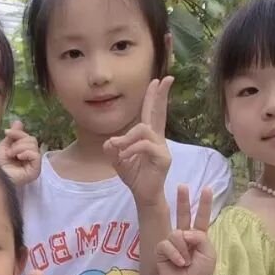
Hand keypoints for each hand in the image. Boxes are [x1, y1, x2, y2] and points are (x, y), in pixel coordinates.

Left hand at [0, 120, 40, 185]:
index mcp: (26, 153)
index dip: (18, 133)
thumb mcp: (5, 146)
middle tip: (9, 151)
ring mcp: (35, 165)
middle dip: (18, 142)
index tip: (6, 132)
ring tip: (11, 155)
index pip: (28, 137)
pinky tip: (18, 157)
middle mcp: (32, 159)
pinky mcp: (36, 171)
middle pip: (32, 140)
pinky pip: (36, 155)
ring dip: (19, 148)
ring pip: (33, 146)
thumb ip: (13, 135)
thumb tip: (18, 121)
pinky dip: (26, 153)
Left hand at [103, 77, 173, 206]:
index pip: (151, 113)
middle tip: (165, 79)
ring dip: (127, 138)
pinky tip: (124, 157)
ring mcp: (162, 147)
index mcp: (149, 137)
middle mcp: (157, 139)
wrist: (143, 195)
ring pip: (143, 129)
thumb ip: (112, 148)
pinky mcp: (163, 158)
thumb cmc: (134, 176)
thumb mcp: (117, 159)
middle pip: (158, 112)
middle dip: (160, 95)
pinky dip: (131, 149)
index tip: (157, 80)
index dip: (154, 97)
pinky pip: (144, 145)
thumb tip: (109, 140)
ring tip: (118, 149)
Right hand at [156, 185, 215, 274]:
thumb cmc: (201, 274)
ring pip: (176, 233)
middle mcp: (184, 237)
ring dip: (183, 249)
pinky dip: (175, 254)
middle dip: (182, 200)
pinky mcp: (160, 251)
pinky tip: (178, 263)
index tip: (207, 188)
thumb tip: (184, 231)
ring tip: (186, 262)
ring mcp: (171, 243)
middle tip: (182, 186)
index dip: (204, 203)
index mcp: (198, 237)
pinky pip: (166, 244)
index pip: (201, 217)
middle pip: (183, 215)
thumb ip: (200, 236)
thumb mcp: (209, 253)